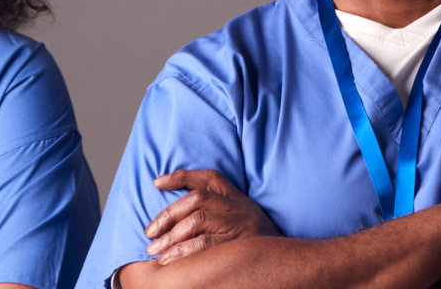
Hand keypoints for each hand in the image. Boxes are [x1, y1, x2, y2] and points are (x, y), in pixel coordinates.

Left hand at [145, 169, 280, 263]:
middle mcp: (241, 208)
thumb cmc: (261, 247)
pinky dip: (183, 251)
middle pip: (197, 200)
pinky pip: (205, 244)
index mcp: (241, 200)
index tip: (157, 182)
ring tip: (155, 250)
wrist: (291, 264)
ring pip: (198, 220)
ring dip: (171, 236)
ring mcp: (242, 224)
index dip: (182, 176)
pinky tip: (169, 260)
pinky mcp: (241, 243)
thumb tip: (182, 222)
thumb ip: (221, 216)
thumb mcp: (246, 224)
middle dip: (168, 215)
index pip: (210, 178)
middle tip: (149, 232)